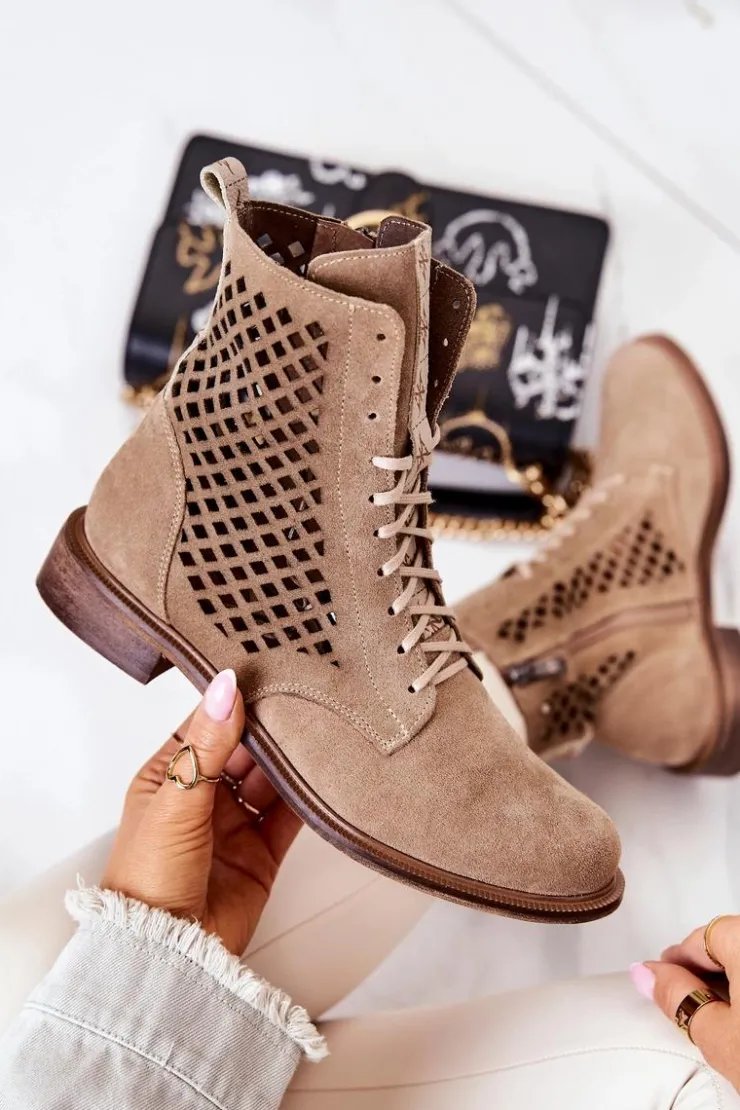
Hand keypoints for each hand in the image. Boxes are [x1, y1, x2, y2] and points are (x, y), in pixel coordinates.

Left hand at [102, 669, 301, 954]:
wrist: (167, 956)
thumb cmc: (147, 880)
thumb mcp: (176, 801)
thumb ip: (208, 744)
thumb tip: (226, 686)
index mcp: (168, 776)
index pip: (206, 724)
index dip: (232, 700)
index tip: (264, 671)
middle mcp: (201, 797)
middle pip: (244, 749)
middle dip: (269, 728)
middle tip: (302, 697)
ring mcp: (233, 825)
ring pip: (271, 779)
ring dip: (291, 760)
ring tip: (319, 731)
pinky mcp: (262, 853)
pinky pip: (290, 814)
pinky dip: (307, 797)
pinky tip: (323, 776)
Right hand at [631, 917, 739, 1089]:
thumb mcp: (722, 1038)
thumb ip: (678, 998)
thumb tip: (647, 974)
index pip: (705, 934)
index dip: (678, 957)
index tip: (662, 975)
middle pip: (730, 942)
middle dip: (703, 967)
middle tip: (681, 993)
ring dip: (729, 977)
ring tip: (714, 1012)